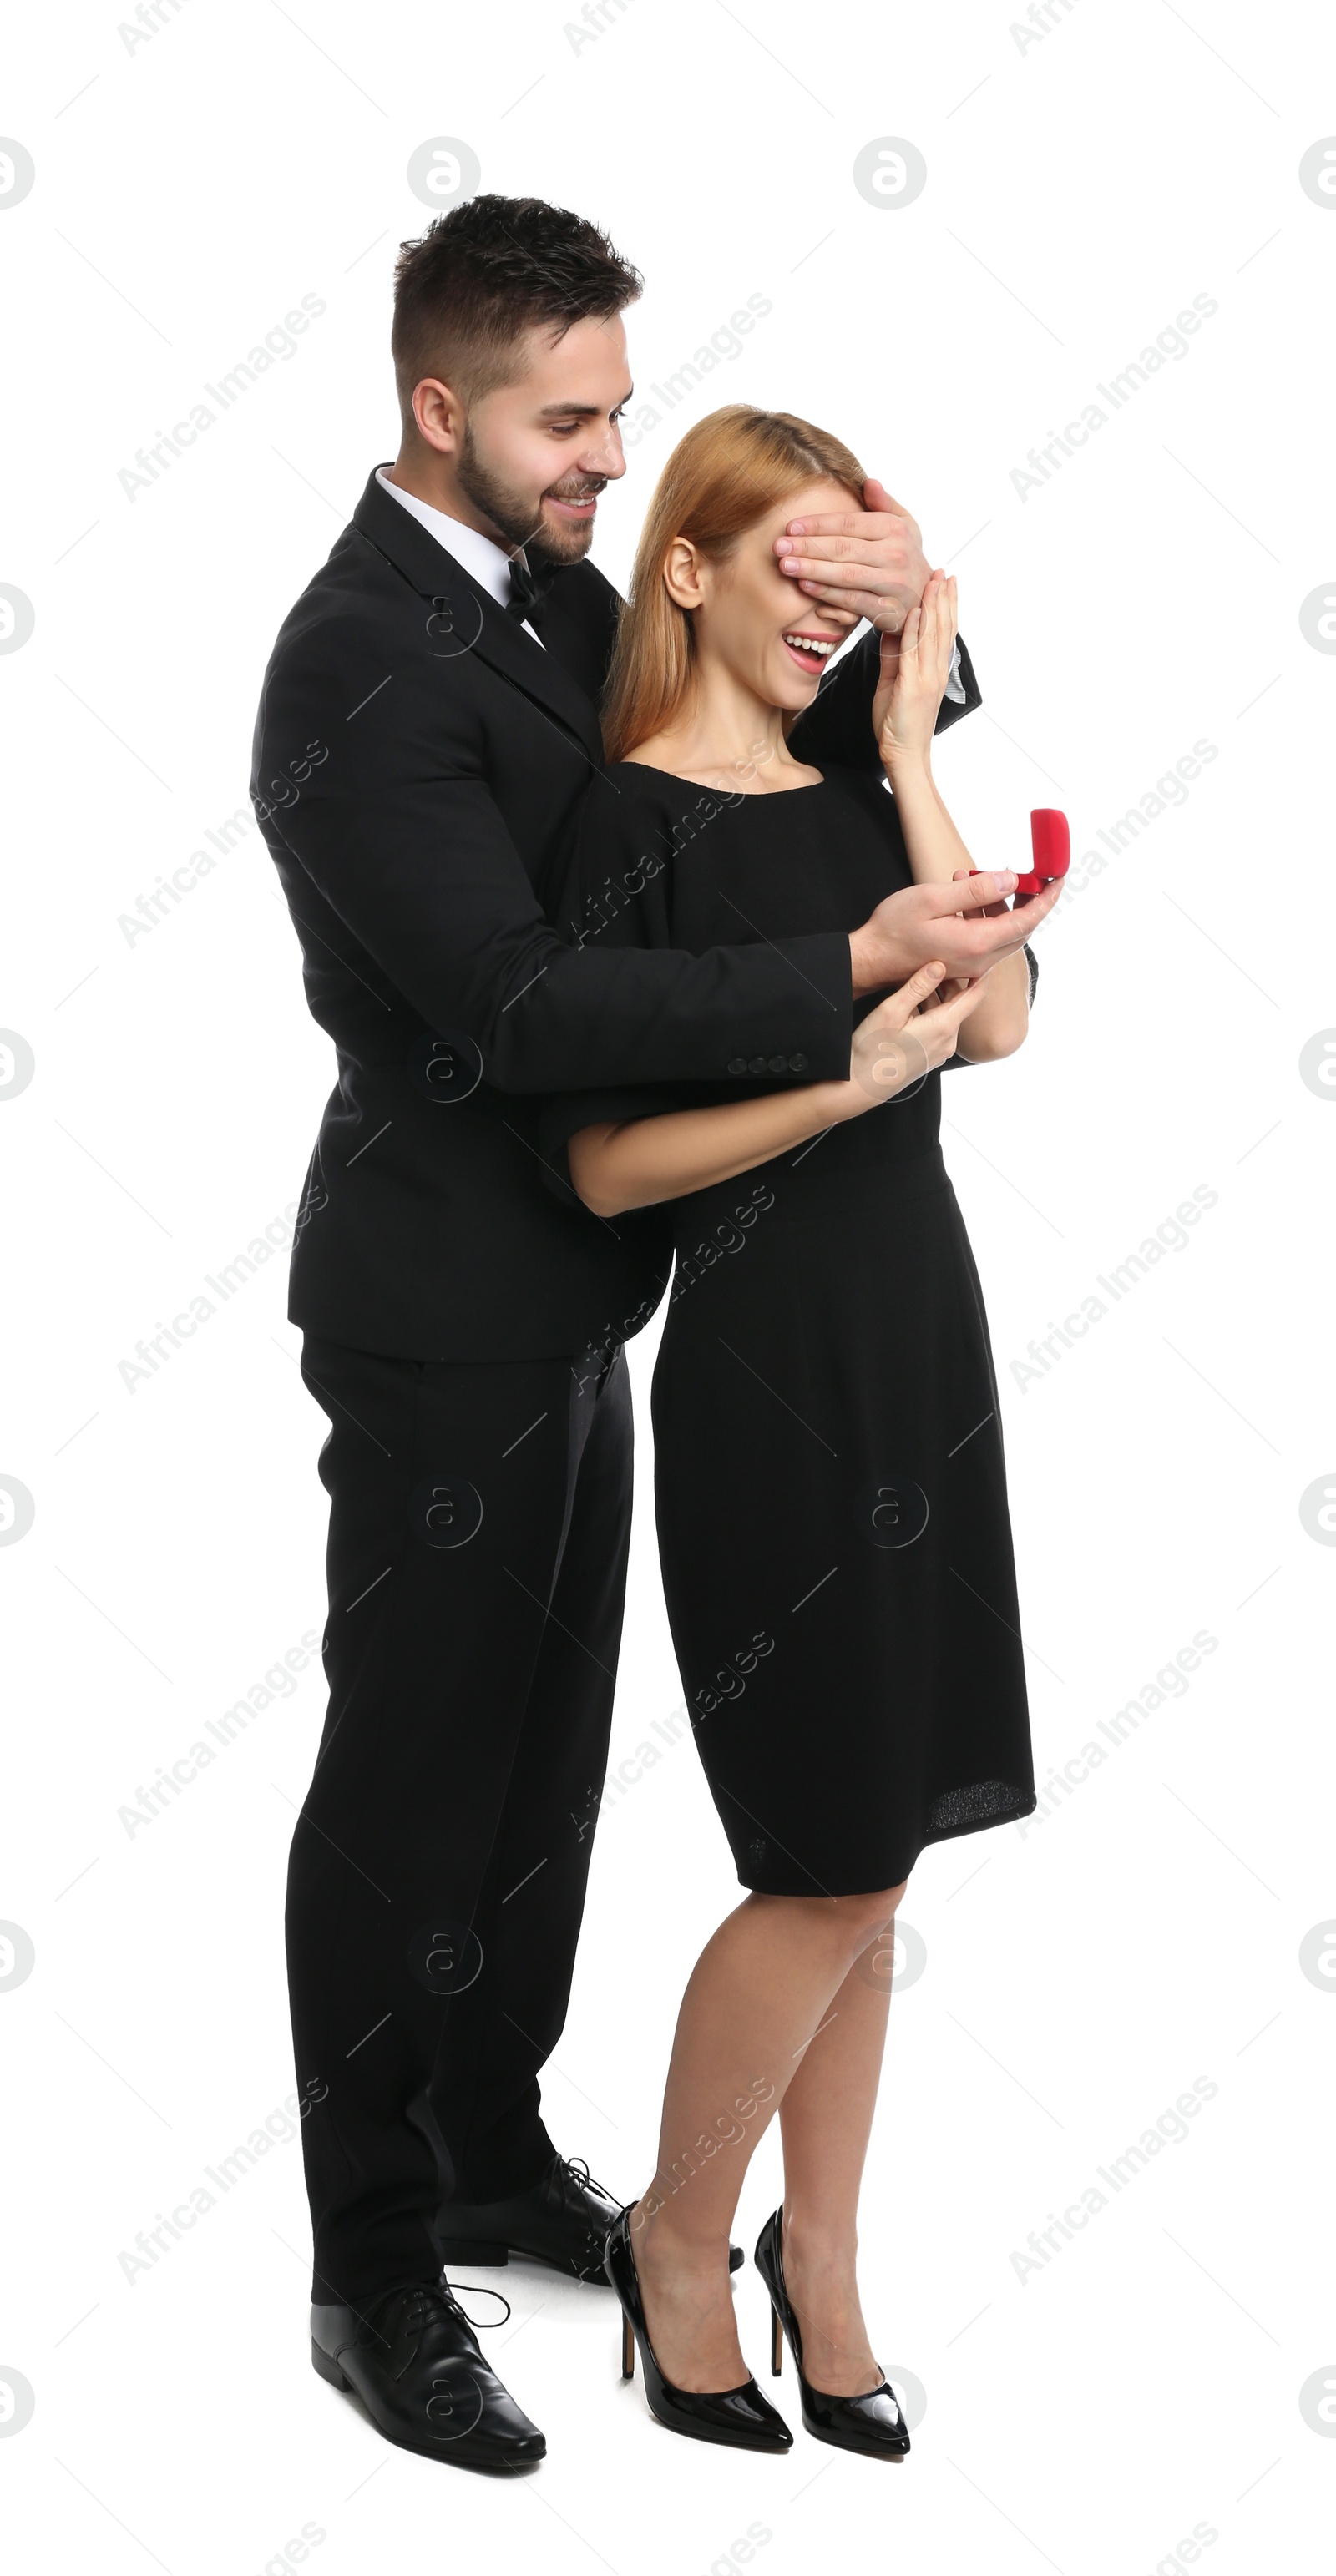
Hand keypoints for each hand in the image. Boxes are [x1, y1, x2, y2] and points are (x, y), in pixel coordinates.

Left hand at [773, 476, 930, 633]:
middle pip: (843, 548)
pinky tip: (805, 586)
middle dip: (808, 546)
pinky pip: (852, 601)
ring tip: (785, 566)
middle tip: (779, 547)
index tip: (791, 526)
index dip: (818, 525)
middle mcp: (895, 554)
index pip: (849, 524)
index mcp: (894, 528)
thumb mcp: (904, 525)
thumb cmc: (906, 556)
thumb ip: (884, 504)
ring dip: (812, 570)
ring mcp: (892, 583)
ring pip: (845, 574)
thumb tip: (869, 482)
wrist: (927, 598)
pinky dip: (827, 594)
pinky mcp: (887, 609)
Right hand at [836, 961, 990, 1113]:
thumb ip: (918, 986)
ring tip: (914, 983)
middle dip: (949, 983)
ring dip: (936, 998)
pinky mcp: (930, 1058)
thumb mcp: (892, 1010)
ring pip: (947, 1016)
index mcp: (944, 1027)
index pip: (975, 995)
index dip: (980, 974)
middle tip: (932, 962)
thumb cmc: (872, 1048)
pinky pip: (938, 1029)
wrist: (859, 1085)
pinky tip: (909, 1007)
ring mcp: (940, 1052)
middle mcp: (948, 1041)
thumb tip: (939, 965)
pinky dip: (930, 1013)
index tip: (978, 957)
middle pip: (959, 1004)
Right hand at [849, 869, 1061, 995]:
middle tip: (1023, 874)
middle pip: (1020, 929)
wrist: (871, 958)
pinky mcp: (962, 964)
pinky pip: (987, 939)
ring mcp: (971, 965)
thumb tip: (1012, 880)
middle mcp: (980, 959)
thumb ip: (975, 890)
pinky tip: (963, 897)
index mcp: (977, 942)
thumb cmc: (894, 928)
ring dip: (998, 904)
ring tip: (968, 879)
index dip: (1046, 899)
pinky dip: (985, 916)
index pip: (1026, 920)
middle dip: (1027, 900)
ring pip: (1003, 933)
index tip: (1058, 879)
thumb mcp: (933, 898)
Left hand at [875, 572, 956, 767]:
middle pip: (944, 627)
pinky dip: (914, 631)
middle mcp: (935, 671)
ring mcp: (927, 679)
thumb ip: (895, 656)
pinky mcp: (913, 688)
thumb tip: (892, 630)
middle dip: (945, 598)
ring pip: (932, 635)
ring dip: (933, 606)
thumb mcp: (894, 682)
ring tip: (935, 580)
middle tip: (945, 571)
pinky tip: (914, 611)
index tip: (946, 582)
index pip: (943, 631)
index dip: (946, 606)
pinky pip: (913, 653)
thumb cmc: (897, 723)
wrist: (903, 755)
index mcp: (934, 670)